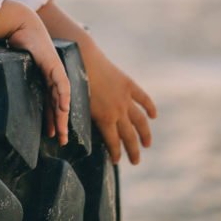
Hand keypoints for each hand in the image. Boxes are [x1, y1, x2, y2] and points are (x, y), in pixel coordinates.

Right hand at [7, 16, 71, 145]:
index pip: (49, 102)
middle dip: (59, 123)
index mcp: (43, 78)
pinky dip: (63, 97)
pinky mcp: (54, 66)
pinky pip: (61, 85)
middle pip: (58, 105)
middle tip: (60, 141)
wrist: (20, 25)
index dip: (50, 118)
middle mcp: (51, 77)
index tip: (50, 134)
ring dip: (62, 117)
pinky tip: (64, 109)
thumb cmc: (14, 42)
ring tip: (61, 133)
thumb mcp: (14, 65)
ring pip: (62, 99)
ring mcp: (55, 72)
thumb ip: (10, 77)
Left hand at [83, 44, 156, 163]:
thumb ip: (79, 121)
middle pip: (130, 136)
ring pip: (141, 121)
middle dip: (133, 151)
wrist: (82, 58)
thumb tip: (67, 135)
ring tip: (147, 144)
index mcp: (104, 119)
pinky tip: (153, 115)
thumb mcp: (74, 106)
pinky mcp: (129, 85)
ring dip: (145, 134)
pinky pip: (143, 99)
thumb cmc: (72, 82)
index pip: (114, 143)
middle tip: (135, 161)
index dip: (116, 154)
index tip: (116, 161)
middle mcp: (118, 111)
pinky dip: (150, 107)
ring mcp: (125, 98)